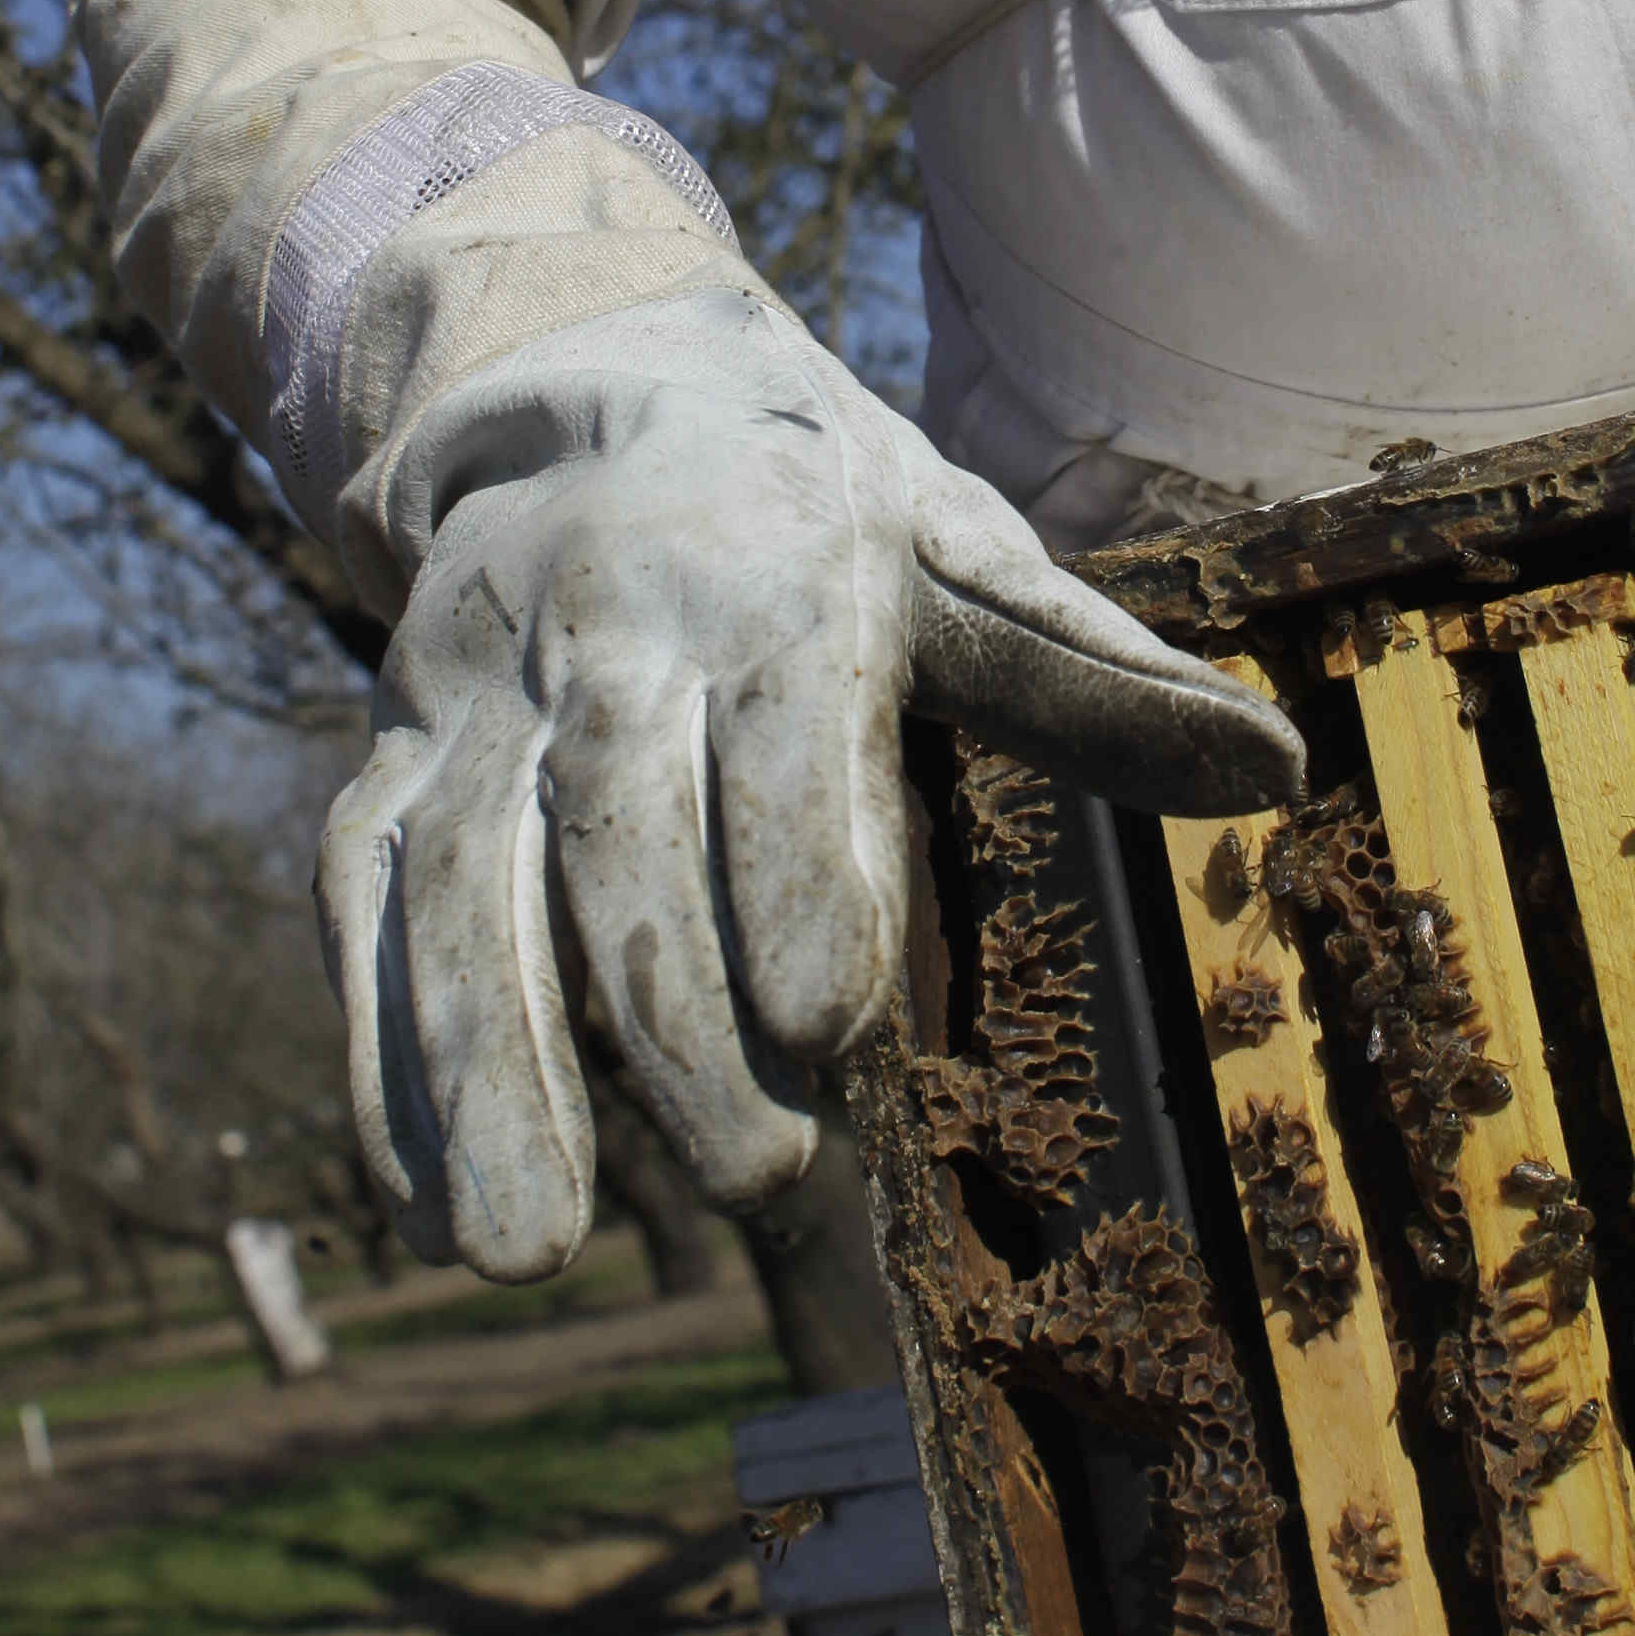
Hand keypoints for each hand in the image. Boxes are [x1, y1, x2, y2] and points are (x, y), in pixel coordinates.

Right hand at [316, 282, 1302, 1275]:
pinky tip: (425, 1199)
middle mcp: (600, 624)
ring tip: (533, 1253)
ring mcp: (468, 693)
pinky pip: (362, 904)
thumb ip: (1094, 683)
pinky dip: (383, 1055)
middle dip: (676, 1018)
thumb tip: (1272, 772)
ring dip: (493, 1073)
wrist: (585, 381)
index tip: (825, 1023)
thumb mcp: (963, 559)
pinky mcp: (384, 754)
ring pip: (462, 884)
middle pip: (620, 831)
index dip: (792, 869)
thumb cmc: (815, 513)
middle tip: (764, 1177)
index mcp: (771, 572)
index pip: (782, 725)